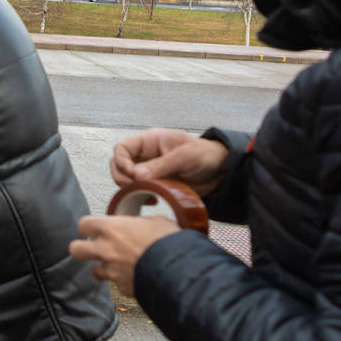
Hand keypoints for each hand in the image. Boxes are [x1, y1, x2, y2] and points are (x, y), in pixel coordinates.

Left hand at [68, 214, 178, 295]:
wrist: (180, 269)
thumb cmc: (170, 241)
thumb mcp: (155, 222)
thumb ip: (137, 224)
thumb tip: (135, 226)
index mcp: (111, 228)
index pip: (84, 224)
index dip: (88, 227)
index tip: (94, 229)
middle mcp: (106, 250)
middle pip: (75, 249)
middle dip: (82, 249)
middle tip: (92, 249)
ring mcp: (112, 271)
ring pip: (95, 272)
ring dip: (105, 269)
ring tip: (120, 266)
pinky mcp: (123, 288)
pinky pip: (119, 286)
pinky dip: (126, 283)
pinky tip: (138, 278)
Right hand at [110, 127, 227, 195]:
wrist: (221, 171)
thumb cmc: (206, 154)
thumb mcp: (185, 156)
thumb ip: (161, 165)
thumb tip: (137, 175)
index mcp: (150, 141)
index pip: (122, 148)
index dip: (121, 161)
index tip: (131, 174)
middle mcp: (146, 156)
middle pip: (119, 165)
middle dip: (122, 177)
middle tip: (136, 186)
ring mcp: (150, 171)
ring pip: (126, 179)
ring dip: (131, 188)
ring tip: (147, 192)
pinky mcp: (156, 184)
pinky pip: (139, 190)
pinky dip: (141, 196)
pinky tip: (153, 199)